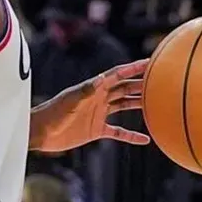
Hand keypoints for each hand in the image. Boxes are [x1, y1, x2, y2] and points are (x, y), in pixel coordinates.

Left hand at [30, 59, 149, 153]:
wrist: (40, 132)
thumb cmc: (52, 113)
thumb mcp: (70, 101)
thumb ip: (86, 90)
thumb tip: (103, 77)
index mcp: (93, 88)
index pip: (117, 75)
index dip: (133, 68)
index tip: (150, 62)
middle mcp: (98, 98)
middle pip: (124, 88)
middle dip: (141, 84)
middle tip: (161, 81)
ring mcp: (98, 113)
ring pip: (123, 106)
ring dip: (139, 104)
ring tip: (157, 104)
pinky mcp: (96, 130)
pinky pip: (118, 131)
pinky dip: (131, 135)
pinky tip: (145, 139)